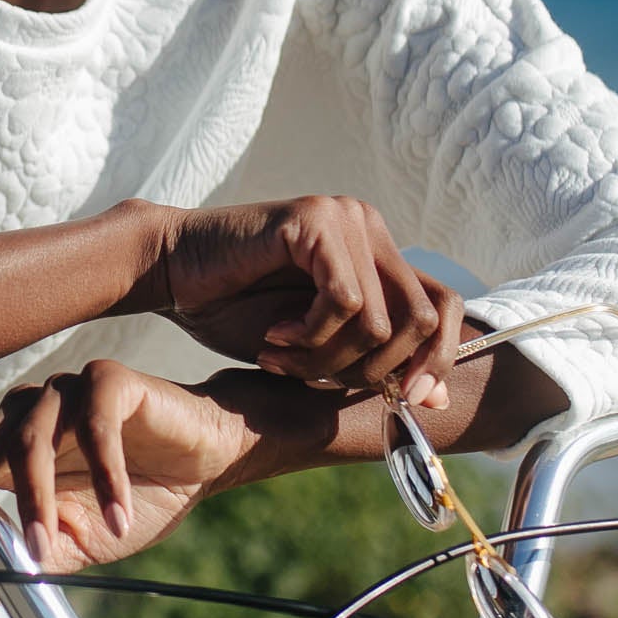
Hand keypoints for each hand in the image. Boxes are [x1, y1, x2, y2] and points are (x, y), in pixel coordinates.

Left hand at [0, 362, 254, 610]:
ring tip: (50, 549)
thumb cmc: (136, 496)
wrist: (206, 459)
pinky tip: (116, 516)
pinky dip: (105, 477)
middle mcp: (30, 414)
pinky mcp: (111, 381)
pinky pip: (97, 427)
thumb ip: (24, 561)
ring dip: (39, 501)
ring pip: (34, 442)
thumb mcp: (76, 545)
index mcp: (12, 449)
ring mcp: (67, 392)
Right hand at [156, 197, 461, 402]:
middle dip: (374, 370)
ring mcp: (345, 217)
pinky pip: (343, 300)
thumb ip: (373, 363)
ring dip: (327, 358)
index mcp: (378, 251)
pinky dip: (310, 335)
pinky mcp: (315, 219)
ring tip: (281, 356)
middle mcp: (370, 225)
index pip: (446, 307)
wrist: (172, 272)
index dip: (440, 360)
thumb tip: (437, 401)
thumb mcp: (317, 349)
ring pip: (378, 320)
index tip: (409, 400)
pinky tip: (274, 336)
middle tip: (315, 378)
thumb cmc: (237, 308)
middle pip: (423, 319)